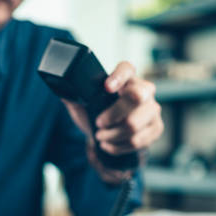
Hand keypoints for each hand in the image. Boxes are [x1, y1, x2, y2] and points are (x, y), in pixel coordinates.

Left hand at [63, 62, 163, 178]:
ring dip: (112, 135)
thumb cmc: (96, 113)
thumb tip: (60, 85)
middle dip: (113, 114)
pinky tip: (110, 146)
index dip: (119, 76)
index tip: (106, 87)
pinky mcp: (155, 128)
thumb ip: (73, 93)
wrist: (108, 133)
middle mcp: (144, 90)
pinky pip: (138, 141)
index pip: (127, 68)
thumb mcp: (81, 103)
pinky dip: (119, 147)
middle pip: (136, 97)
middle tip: (99, 123)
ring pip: (134, 124)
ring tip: (101, 137)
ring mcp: (153, 109)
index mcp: (126, 78)